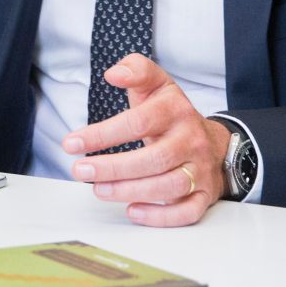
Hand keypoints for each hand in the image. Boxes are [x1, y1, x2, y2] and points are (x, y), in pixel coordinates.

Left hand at [62, 54, 229, 226]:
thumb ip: (136, 70)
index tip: (72, 143)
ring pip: (169, 185)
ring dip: (130, 190)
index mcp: (176, 111)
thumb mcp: (157, 84)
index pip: (138, 122)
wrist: (213, 142)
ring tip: (98, 190)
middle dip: (112, 167)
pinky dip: (161, 216)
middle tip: (80, 171)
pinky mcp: (205, 195)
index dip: (103, 134)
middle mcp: (191, 140)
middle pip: (153, 158)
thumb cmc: (172, 114)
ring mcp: (200, 169)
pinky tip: (132, 211)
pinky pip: (187, 211)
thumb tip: (114, 73)